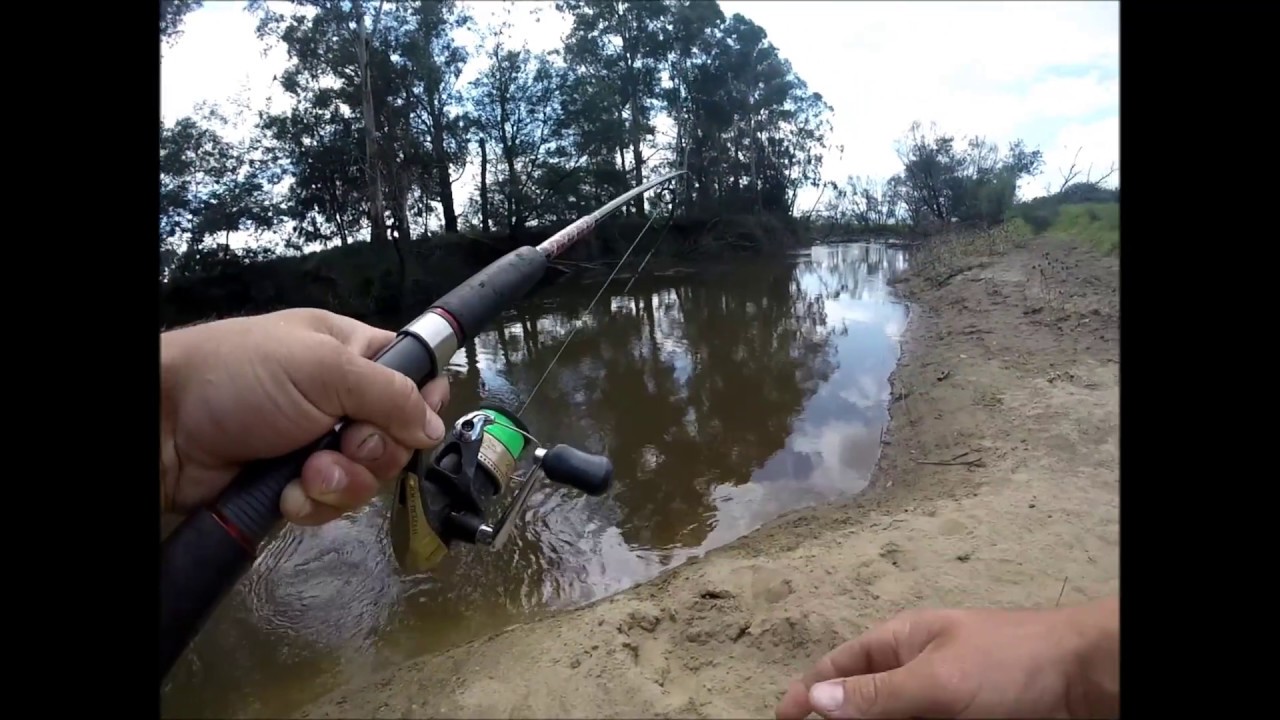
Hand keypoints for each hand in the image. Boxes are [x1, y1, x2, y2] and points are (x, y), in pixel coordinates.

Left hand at [160, 308, 450, 525]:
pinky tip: (287, 494)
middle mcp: (341, 399)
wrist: (164, 427)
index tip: (414, 419)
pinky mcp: (295, 484)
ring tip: (306, 473)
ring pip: (367, 478)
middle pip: (396, 438)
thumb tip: (435, 426)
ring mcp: (318, 444)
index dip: (422, 402)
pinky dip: (313, 504)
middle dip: (373, 452)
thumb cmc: (240, 376)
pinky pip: (332, 505)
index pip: (413, 376)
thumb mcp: (321, 367)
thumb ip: (389, 392)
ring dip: (342, 482)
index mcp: (351, 354)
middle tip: (343, 443)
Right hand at [776, 600, 1118, 718]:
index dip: (807, 693)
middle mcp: (914, 671)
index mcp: (900, 642)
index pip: (839, 668)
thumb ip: (877, 694)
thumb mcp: (937, 679)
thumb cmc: (1009, 663)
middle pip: (861, 706)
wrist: (1086, 680)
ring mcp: (940, 703)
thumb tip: (817, 700)